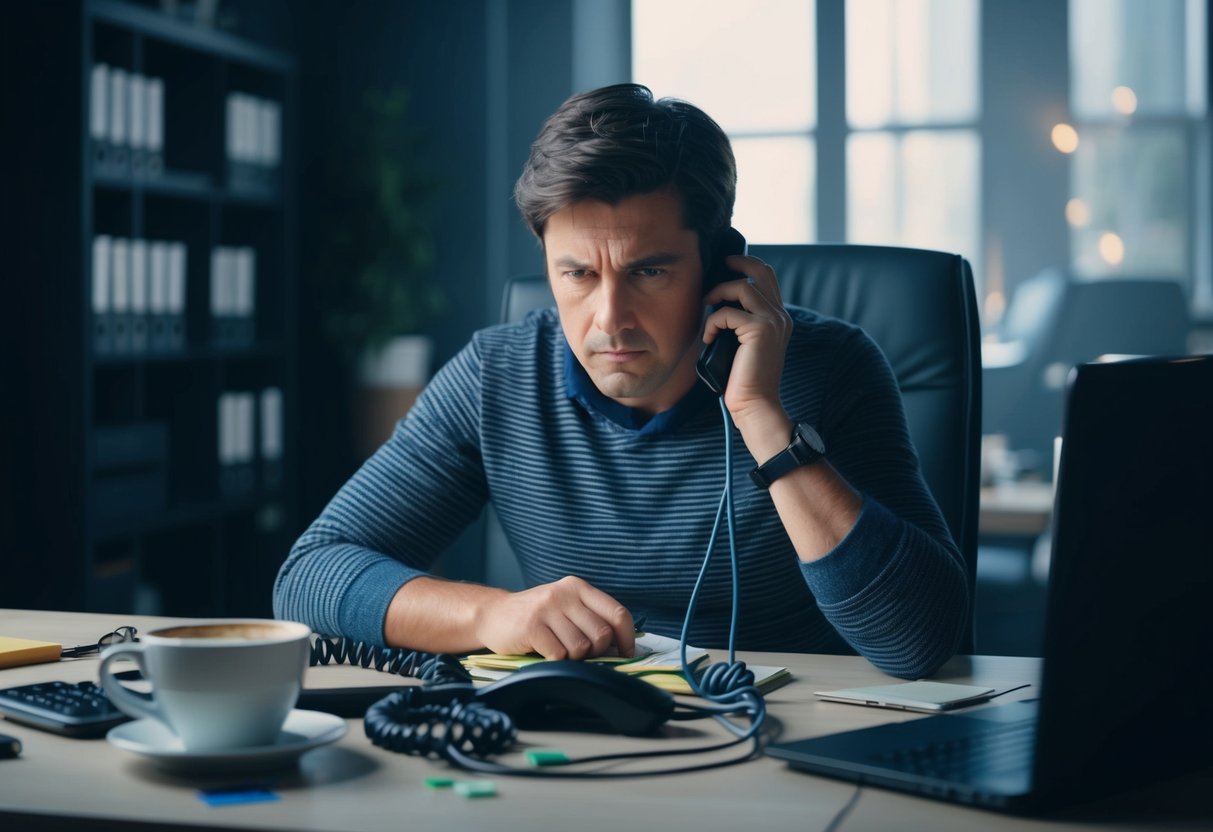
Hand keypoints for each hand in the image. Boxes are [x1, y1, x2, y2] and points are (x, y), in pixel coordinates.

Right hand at [474, 576, 635, 659]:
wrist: (492, 614)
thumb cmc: (536, 616)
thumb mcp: (565, 607)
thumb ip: (591, 619)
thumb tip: (623, 647)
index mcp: (578, 587)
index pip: (617, 613)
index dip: (627, 638)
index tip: (625, 653)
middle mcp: (564, 594)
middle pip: (602, 635)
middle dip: (595, 652)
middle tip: (579, 652)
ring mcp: (547, 609)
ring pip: (581, 648)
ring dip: (572, 658)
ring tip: (557, 648)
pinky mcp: (532, 626)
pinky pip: (559, 655)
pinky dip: (555, 661)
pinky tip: (543, 651)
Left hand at [702, 256, 793, 444]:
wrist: (755, 405)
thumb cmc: (743, 380)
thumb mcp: (742, 345)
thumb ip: (739, 322)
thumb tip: (716, 301)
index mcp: (778, 319)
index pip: (768, 279)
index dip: (749, 265)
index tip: (728, 265)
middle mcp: (780, 316)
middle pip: (762, 272)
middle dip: (739, 261)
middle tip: (720, 263)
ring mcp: (773, 321)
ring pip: (743, 286)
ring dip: (718, 293)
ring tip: (707, 308)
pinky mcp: (760, 329)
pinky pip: (727, 312)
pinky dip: (712, 322)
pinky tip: (709, 338)